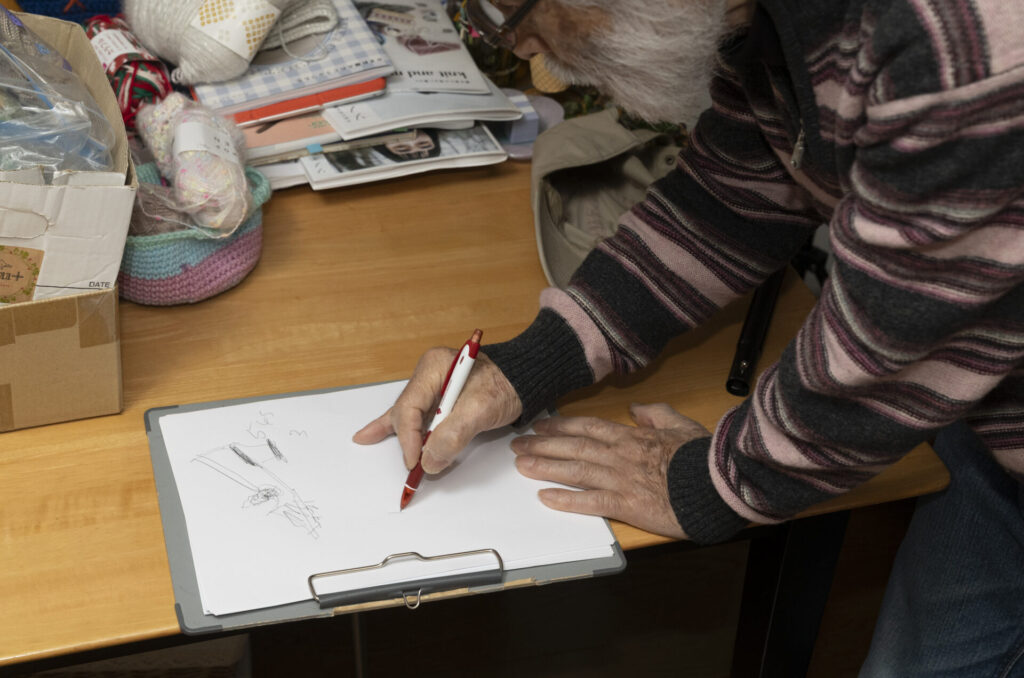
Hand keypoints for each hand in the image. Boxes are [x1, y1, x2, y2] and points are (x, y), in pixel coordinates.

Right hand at [353, 348, 522, 472]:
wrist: (525, 381)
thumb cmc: (507, 386)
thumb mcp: (482, 409)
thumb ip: (453, 434)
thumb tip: (430, 461)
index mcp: (434, 367)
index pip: (410, 407)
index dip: (410, 438)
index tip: (416, 461)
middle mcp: (428, 375)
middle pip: (406, 413)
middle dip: (407, 441)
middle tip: (411, 469)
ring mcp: (432, 387)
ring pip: (408, 417)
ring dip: (400, 438)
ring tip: (366, 441)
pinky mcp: (439, 401)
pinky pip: (414, 417)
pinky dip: (397, 431)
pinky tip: (368, 435)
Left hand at [511, 403, 710, 538]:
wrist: (715, 486)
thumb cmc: (701, 458)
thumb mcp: (680, 424)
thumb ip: (656, 413)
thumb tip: (637, 408)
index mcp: (632, 437)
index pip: (588, 427)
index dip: (561, 425)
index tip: (540, 424)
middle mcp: (620, 455)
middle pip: (574, 446)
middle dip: (543, 444)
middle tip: (518, 444)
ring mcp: (621, 480)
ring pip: (575, 470)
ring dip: (546, 466)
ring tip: (522, 465)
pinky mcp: (626, 505)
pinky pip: (590, 501)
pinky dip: (566, 499)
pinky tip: (546, 497)